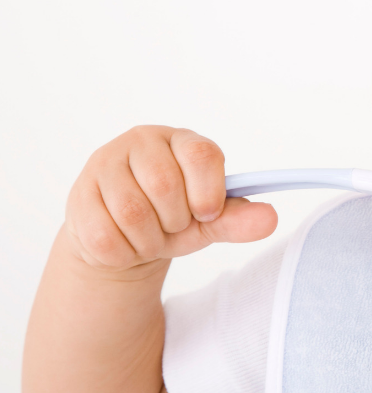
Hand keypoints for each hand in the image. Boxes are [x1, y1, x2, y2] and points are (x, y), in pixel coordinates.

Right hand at [64, 126, 276, 270]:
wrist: (126, 239)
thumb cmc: (174, 220)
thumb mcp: (210, 222)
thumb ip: (239, 219)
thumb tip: (271, 218)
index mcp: (182, 140)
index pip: (202, 155)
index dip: (208, 192)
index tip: (207, 214)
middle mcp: (142, 142)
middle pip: (165, 186)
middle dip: (175, 221)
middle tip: (173, 226)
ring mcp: (105, 164)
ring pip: (133, 212)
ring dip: (149, 240)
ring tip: (150, 236)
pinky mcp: (79, 194)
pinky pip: (105, 235)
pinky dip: (124, 252)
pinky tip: (125, 243)